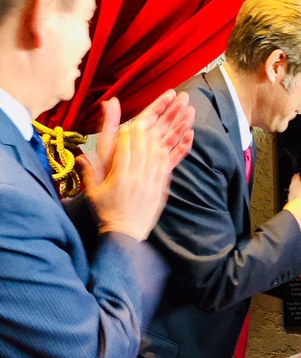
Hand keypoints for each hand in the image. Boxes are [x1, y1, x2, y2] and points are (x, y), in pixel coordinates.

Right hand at [79, 117, 170, 240]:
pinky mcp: (159, 192)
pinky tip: (162, 148)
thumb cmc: (105, 213)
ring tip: (154, 130)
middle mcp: (136, 180)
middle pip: (141, 151)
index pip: (124, 151)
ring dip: (154, 143)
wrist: (124, 235)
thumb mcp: (93, 193)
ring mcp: (150, 186)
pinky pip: (163, 170)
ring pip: (154, 159)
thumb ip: (89, 172)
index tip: (127, 125)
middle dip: (142, 135)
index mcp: (119, 179)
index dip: (127, 137)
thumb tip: (80, 155)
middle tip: (142, 122)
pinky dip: (163, 157)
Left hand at [88, 91, 194, 179]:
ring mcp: (154, 158)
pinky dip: (183, 146)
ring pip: (171, 138)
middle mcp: (144, 146)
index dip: (159, 104)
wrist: (117, 206)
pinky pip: (175, 156)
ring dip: (182, 125)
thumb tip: (110, 102)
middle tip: (186, 98)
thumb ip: (109, 125)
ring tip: (192, 113)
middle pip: (162, 125)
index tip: (170, 93)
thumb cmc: (108, 176)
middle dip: (174, 110)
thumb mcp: (106, 148)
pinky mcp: (162, 170)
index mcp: (131, 138)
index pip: (148, 116)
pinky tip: (190, 136)